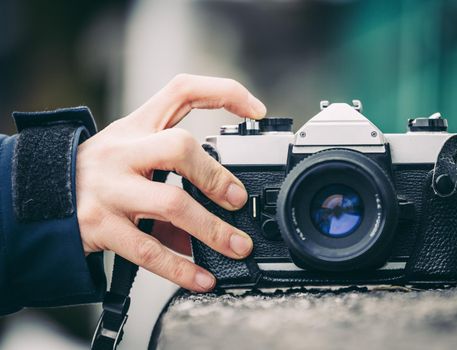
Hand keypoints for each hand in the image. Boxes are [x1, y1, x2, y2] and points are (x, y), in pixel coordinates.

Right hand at [76, 74, 265, 291]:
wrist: (40, 196)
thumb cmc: (100, 173)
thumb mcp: (132, 159)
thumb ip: (173, 177)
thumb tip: (217, 214)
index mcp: (136, 127)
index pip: (182, 92)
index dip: (223, 93)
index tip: (256, 110)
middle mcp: (123, 152)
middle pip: (179, 146)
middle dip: (216, 175)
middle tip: (238, 200)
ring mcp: (111, 188)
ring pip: (170, 204)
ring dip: (212, 229)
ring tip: (237, 246)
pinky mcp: (101, 226)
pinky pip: (149, 250)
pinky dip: (182, 267)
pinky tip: (202, 277)